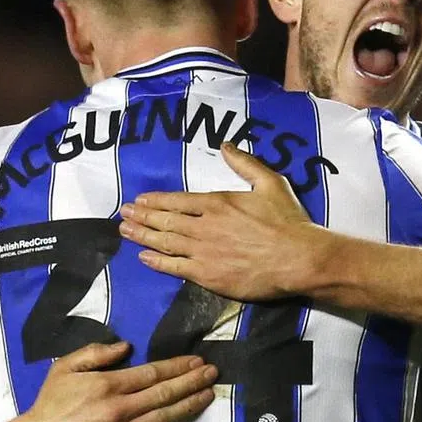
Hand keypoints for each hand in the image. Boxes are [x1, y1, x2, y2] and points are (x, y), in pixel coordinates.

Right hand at [0, 341, 216, 421]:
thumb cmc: (50, 403)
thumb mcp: (65, 368)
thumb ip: (95, 353)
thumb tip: (126, 345)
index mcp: (108, 385)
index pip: (153, 373)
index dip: (178, 366)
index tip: (197, 360)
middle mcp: (119, 410)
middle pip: (164, 393)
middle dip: (192, 381)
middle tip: (213, 373)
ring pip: (165, 418)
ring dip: (191, 405)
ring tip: (209, 394)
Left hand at [118, 142, 323, 300]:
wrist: (297, 259)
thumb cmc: (287, 221)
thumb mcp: (270, 183)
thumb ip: (245, 164)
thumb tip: (226, 145)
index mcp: (217, 203)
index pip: (178, 201)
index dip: (156, 201)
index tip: (139, 200)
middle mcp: (204, 226)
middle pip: (166, 220)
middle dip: (141, 217)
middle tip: (123, 215)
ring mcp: (203, 252)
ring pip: (165, 242)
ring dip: (143, 236)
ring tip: (125, 232)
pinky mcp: (208, 275)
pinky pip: (175, 267)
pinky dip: (157, 261)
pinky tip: (144, 257)